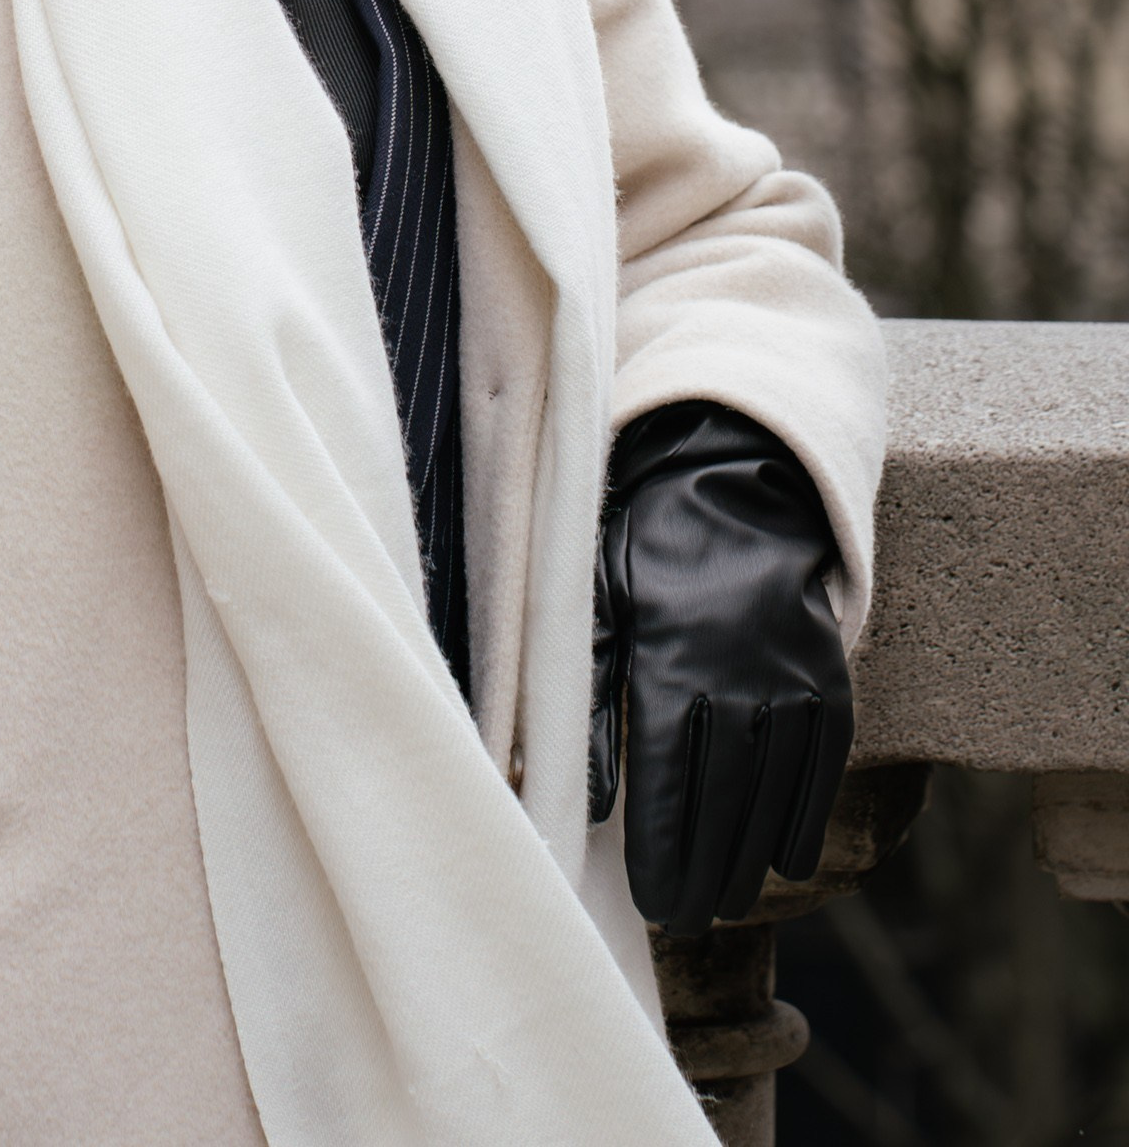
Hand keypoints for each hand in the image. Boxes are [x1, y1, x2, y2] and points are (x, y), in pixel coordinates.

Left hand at [589, 402, 852, 938]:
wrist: (734, 485)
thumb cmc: (643, 545)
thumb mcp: (596, 600)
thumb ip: (586, 698)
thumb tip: (577, 793)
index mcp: (671, 657)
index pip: (668, 779)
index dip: (661, 848)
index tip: (650, 902)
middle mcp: (739, 675)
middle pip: (724, 799)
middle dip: (704, 870)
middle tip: (685, 921)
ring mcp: (791, 677)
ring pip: (775, 790)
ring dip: (752, 856)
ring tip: (726, 904)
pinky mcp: (827, 674)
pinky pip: (823, 761)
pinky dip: (807, 814)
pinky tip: (787, 860)